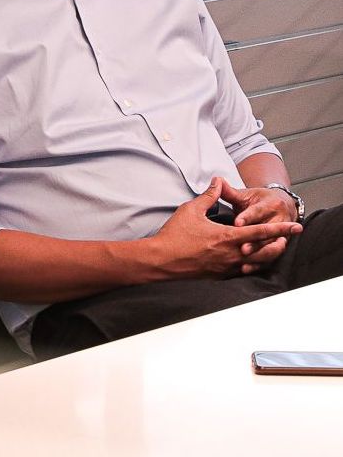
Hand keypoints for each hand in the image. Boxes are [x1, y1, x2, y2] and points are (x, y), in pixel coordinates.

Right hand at [151, 177, 300, 279]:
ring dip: (267, 256)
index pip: (261, 231)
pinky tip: (251, 261)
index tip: (295, 226)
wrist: (161, 260)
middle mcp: (231, 254)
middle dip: (280, 244)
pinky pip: (243, 272)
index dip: (281, 228)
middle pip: (265, 251)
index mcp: (227, 236)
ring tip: (274, 249)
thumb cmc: (175, 235)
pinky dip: (252, 266)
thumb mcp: (191, 210)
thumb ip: (208, 196)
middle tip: (288, 239)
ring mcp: (226, 267)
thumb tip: (217, 181)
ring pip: (257, 264)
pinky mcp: (219, 275)